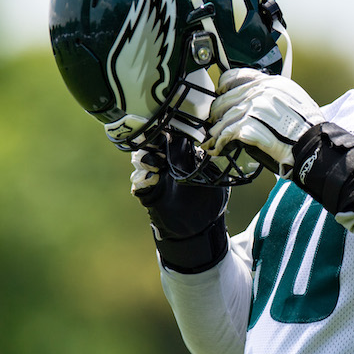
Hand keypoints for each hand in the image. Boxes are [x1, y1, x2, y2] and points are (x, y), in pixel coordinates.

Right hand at [130, 133, 229, 271]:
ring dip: (145, 158)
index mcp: (182, 157)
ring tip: (156, 162)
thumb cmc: (210, 201)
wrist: (201, 228)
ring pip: (140, 160)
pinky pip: (138, 182)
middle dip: (150, 140)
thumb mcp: (216, 179)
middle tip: (157, 141)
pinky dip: (142, 178)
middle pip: (149, 144)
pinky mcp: (149, 194)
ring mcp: (155, 178)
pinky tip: (153, 178)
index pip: (169, 137)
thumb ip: (211, 163)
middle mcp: (166, 164)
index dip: (165, 129)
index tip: (167, 125)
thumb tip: (213, 146)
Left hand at [203, 69, 324, 175]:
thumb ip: (272, 94)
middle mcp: (260, 92)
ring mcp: (253, 108)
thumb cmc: (308, 126)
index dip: (224, 87)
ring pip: (224, 118)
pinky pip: (226, 133)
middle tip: (215, 121)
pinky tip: (217, 147)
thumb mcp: (294, 97)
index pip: (236, 76)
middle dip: (217, 112)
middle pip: (226, 99)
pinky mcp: (249, 126)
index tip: (220, 93)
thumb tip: (255, 99)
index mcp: (271, 82)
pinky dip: (219, 142)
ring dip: (217, 131)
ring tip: (214, 139)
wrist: (312, 143)